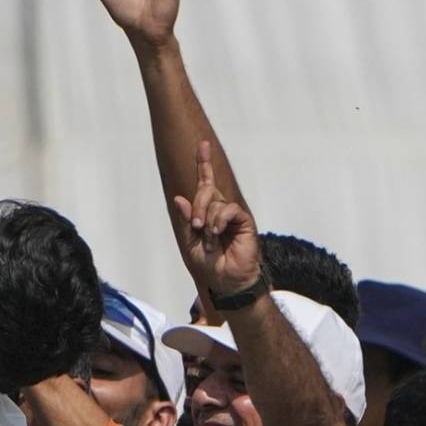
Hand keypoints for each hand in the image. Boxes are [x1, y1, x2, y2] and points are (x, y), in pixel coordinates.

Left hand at [172, 141, 260, 294]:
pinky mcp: (244, 221)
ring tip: (208, 239)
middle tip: (196, 225)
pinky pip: (230, 209)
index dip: (203, 164)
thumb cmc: (208, 264)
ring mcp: (232, 215)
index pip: (205, 183)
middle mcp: (220, 210)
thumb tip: (180, 198)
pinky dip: (219, 220)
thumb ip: (186, 219)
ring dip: (207, 219)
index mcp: (206, 212)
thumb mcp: (189, 241)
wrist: (224, 280)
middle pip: (206, 189)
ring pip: (217, 200)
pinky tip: (216, 234)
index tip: (202, 145)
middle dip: (197, 204)